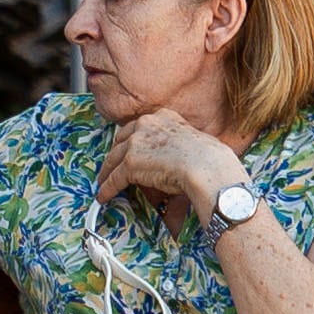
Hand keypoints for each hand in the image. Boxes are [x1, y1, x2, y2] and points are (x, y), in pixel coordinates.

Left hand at [102, 108, 246, 214]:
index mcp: (163, 116)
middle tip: (112, 166)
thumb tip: (178, 164)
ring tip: (103, 183)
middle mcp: (146, 124)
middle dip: (116, 154)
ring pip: (114, 159)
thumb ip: (179, 146)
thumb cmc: (210, 158)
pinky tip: (104, 196)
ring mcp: (136, 143)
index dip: (131, 139)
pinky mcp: (130, 163)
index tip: (127, 148)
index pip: (139, 126)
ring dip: (107, 173)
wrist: (207, 167)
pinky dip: (107, 189)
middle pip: (121, 140)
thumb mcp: (193, 141)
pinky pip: (114, 178)